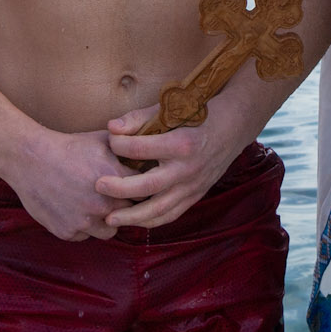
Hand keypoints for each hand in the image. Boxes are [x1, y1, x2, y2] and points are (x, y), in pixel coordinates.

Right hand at [1, 128, 134, 240]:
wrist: (31, 159)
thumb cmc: (69, 146)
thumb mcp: (103, 140)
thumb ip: (129, 149)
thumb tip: (149, 151)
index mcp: (117, 181)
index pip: (145, 194)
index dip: (141, 191)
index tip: (136, 188)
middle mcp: (103, 204)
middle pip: (130, 215)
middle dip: (125, 207)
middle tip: (116, 199)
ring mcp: (85, 221)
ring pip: (109, 231)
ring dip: (106, 221)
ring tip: (97, 207)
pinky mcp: (67, 231)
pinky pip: (84, 236)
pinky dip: (83, 227)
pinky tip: (76, 210)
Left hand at [95, 104, 237, 228]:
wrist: (233, 127)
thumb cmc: (198, 114)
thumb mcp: (172, 110)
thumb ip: (139, 118)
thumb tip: (111, 128)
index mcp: (181, 143)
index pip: (141, 148)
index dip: (119, 144)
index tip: (110, 140)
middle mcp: (188, 168)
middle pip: (147, 186)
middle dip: (119, 189)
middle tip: (98, 185)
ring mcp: (193, 186)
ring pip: (159, 209)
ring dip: (132, 217)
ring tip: (110, 218)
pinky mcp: (195, 195)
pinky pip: (171, 215)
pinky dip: (151, 221)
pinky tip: (133, 221)